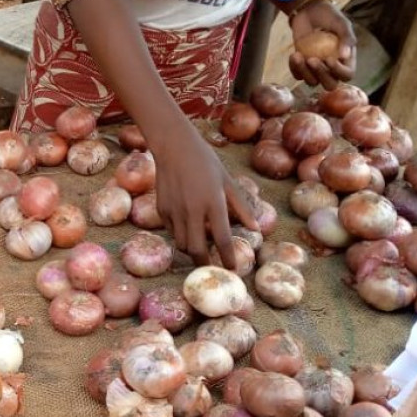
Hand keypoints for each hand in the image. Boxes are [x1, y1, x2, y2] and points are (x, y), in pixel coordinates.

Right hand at [151, 122, 257, 267]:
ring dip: (192, 249)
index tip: (232, 269)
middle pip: (197, 250)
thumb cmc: (205, 161)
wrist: (173, 147)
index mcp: (213, 202)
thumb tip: (256, 227)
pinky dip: (181, 234)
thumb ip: (241, 206)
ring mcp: (174, 211)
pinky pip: (172, 231)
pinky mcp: (161, 209)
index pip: (222, 239)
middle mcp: (192, 210)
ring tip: (201, 247)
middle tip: (212, 268)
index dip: (228, 257)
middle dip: (205, 263)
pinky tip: (187, 226)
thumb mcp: (227, 181)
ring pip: (182, 244)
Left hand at [289, 0, 356, 89]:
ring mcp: (316, 69)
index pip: (347, 75)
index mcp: (346, 60)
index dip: (339, 72)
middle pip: (329, 84)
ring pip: (312, 82)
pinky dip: (294, 68)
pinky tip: (294, 55)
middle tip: (312, 59)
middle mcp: (333, 68)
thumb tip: (345, 56)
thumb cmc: (329, 16)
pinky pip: (298, 75)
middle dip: (321, 75)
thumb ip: (347, 37)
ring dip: (304, 72)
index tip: (329, 59)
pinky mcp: (302, 66)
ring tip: (298, 56)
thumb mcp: (341, 23)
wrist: (310, 11)